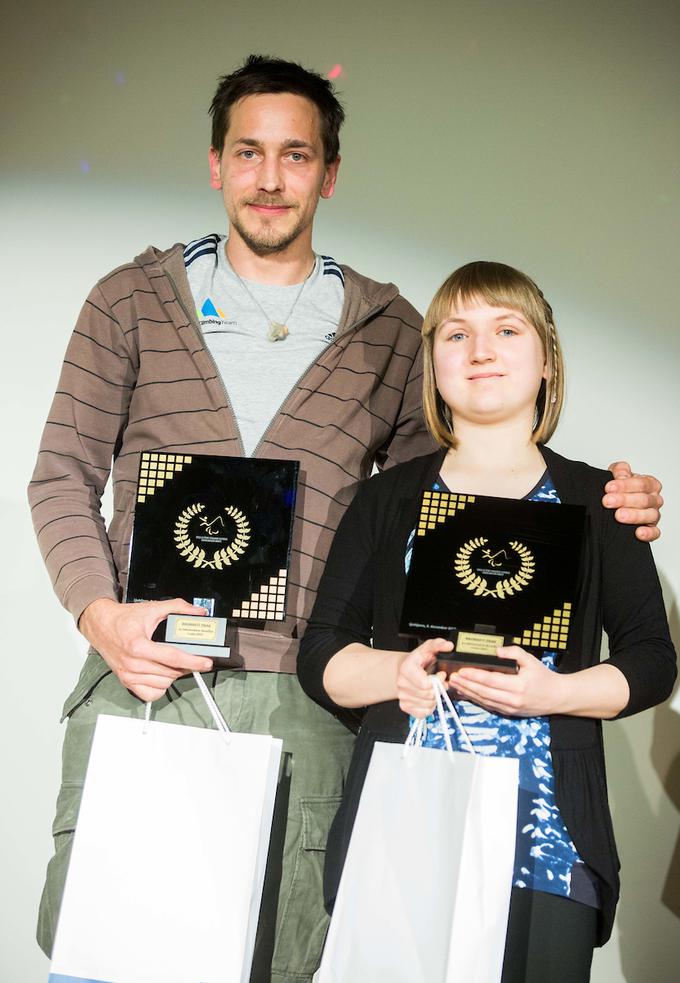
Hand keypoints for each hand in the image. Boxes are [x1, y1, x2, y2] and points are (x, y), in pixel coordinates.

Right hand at [79, 597, 212, 701]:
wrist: (100, 625)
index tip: (206, 663)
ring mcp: (128, 675)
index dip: (193, 661)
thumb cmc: (123, 619)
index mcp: (138, 645)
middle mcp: (132, 663)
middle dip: (186, 666)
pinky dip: (161, 687)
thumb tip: (197, 612)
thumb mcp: (151, 609)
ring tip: (176, 664)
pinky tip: (163, 675)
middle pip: (170, 672)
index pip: (173, 657)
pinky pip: (150, 693)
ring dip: (174, 675)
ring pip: (163, 684)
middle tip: (193, 658)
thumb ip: (177, 607)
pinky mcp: (126, 681)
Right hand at [396, 638, 450, 717]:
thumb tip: (448, 646)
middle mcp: (402, 683)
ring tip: (433, 689)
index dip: (438, 681)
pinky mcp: (405, 706)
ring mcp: (402, 696)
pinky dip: (429, 707)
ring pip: (427, 705)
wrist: (406, 670)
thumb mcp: (428, 648)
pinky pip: (423, 713)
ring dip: (435, 698)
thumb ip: (439, 644)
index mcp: (406, 669)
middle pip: (428, 695)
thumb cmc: (418, 661)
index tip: (440, 675)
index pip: (425, 684)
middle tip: (438, 682)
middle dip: (438, 689)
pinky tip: (428, 698)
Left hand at [447, 646, 565, 717]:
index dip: (475, 675)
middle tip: (452, 677)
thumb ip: (514, 652)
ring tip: (455, 684)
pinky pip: (488, 706)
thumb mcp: (531, 660)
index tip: (462, 670)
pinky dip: (475, 700)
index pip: (491, 680)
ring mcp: (510, 708)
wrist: (557, 697)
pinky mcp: (508, 713)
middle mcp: (513, 699)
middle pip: (484, 692)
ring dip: (468, 693)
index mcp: (519, 685)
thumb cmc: (544, 678)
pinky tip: (466, 693)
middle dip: (466, 684)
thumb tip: (496, 651)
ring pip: (484, 701)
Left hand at [603, 461, 662, 541]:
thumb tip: (622, 474)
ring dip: (634, 515)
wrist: (614, 502)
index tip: (609, 487)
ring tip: (618, 515)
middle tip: (608, 501)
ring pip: (650, 515)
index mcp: (649, 484)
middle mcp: (654, 499)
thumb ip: (620, 471)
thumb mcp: (616, 474)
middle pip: (644, 499)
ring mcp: (653, 514)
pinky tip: (638, 532)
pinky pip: (654, 532)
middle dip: (624, 500)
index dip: (625, 485)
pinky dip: (648, 533)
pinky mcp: (651, 529)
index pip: (641, 483)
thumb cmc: (618, 488)